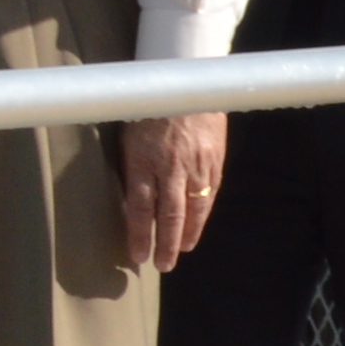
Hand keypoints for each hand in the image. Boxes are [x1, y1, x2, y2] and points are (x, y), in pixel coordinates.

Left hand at [106, 110, 225, 272]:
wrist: (187, 81)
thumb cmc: (148, 105)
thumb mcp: (129, 134)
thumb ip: (132, 166)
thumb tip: (132, 198)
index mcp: (144, 160)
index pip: (141, 208)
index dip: (140, 235)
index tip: (138, 255)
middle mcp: (171, 167)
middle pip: (170, 215)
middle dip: (167, 244)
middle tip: (163, 265)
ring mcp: (197, 164)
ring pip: (194, 209)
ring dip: (188, 234)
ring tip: (182, 251)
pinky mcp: (215, 160)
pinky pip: (210, 193)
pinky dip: (203, 213)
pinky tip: (198, 225)